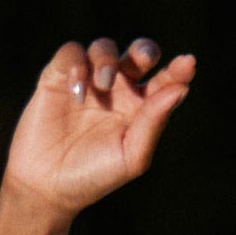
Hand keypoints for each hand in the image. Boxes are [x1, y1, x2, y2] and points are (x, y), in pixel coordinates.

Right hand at [3, 36, 194, 215]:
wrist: (48, 186)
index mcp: (139, 110)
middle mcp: (117, 91)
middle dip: (144, 49)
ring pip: (104, 48)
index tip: (187, 64)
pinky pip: (72, 53)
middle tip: (144, 58)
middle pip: (137, 54)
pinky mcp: (58, 76)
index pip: (163, 82)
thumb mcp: (131, 155)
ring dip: (107, 59)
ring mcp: (88, 81)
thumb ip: (154, 122)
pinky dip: (77, 66)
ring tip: (104, 84)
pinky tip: (77, 93)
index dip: (177, 71)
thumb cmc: (94, 176)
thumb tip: (180, 90)